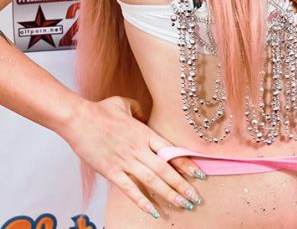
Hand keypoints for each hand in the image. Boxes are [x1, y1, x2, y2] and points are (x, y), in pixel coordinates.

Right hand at [62, 96, 204, 217]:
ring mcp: (125, 160)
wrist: (78, 118)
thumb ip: (140, 111)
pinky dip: (142, 201)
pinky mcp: (110, 171)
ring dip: (169, 194)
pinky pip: (129, 189)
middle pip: (166, 170)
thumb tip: (144, 116)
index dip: (187, 164)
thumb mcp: (126, 104)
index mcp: (146, 133)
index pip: (172, 151)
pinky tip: (153, 211)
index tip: (200, 175)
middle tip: (195, 198)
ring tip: (182, 205)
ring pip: (152, 181)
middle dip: (183, 186)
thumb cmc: (101, 110)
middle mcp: (139, 149)